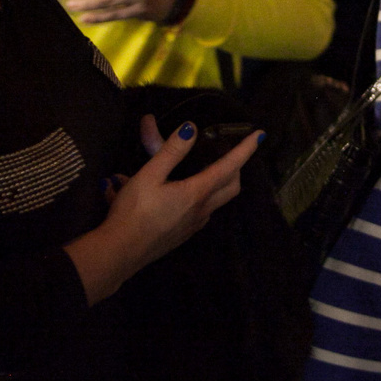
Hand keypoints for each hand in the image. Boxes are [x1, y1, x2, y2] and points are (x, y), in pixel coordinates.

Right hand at [67, 116, 257, 303]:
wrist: (120, 253)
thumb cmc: (133, 212)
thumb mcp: (149, 175)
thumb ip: (171, 151)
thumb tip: (191, 128)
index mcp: (197, 192)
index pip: (230, 166)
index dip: (246, 149)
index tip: (260, 135)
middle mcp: (202, 210)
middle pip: (232, 187)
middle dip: (236, 168)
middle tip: (229, 153)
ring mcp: (194, 225)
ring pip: (216, 200)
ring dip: (218, 183)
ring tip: (204, 169)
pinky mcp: (183, 234)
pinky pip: (201, 212)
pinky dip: (199, 197)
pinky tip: (178, 193)